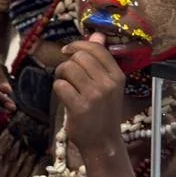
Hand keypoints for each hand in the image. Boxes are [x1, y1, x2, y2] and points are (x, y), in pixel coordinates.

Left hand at [54, 34, 126, 155]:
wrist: (103, 142)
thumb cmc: (103, 112)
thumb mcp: (109, 85)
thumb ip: (101, 60)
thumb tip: (97, 34)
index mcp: (117, 76)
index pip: (96, 48)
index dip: (78, 45)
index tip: (67, 51)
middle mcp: (108, 84)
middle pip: (79, 56)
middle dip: (67, 62)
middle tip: (66, 74)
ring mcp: (94, 95)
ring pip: (68, 68)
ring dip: (61, 75)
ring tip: (65, 84)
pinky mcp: (80, 107)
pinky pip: (60, 85)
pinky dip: (58, 89)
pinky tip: (65, 97)